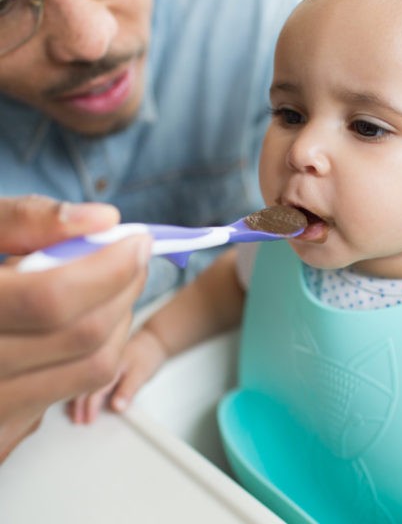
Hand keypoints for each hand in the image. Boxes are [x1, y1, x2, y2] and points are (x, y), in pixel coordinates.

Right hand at [0, 195, 151, 462]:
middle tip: (131, 260)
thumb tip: (101, 219)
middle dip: (125, 288)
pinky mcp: (0, 434)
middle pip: (85, 336)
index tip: (136, 241)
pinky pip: (76, 390)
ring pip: (94, 368)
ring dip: (118, 319)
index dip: (108, 267)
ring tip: (105, 289)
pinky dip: (93, 350)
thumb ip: (24, 220)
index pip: (52, 299)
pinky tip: (71, 325)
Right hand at [68, 327, 168, 423]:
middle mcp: (99, 359)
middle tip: (77, 420)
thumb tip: (116, 407)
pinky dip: (79, 387)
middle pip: (82, 383)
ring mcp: (96, 358)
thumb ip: (128, 391)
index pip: (93, 388)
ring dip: (75, 396)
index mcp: (109, 363)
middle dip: (76, 404)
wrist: (153, 340)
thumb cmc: (147, 356)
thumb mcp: (141, 375)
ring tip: (73, 413)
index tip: (87, 420)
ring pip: (80, 378)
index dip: (89, 406)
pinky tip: (76, 396)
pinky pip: (84, 373)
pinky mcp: (97, 360)